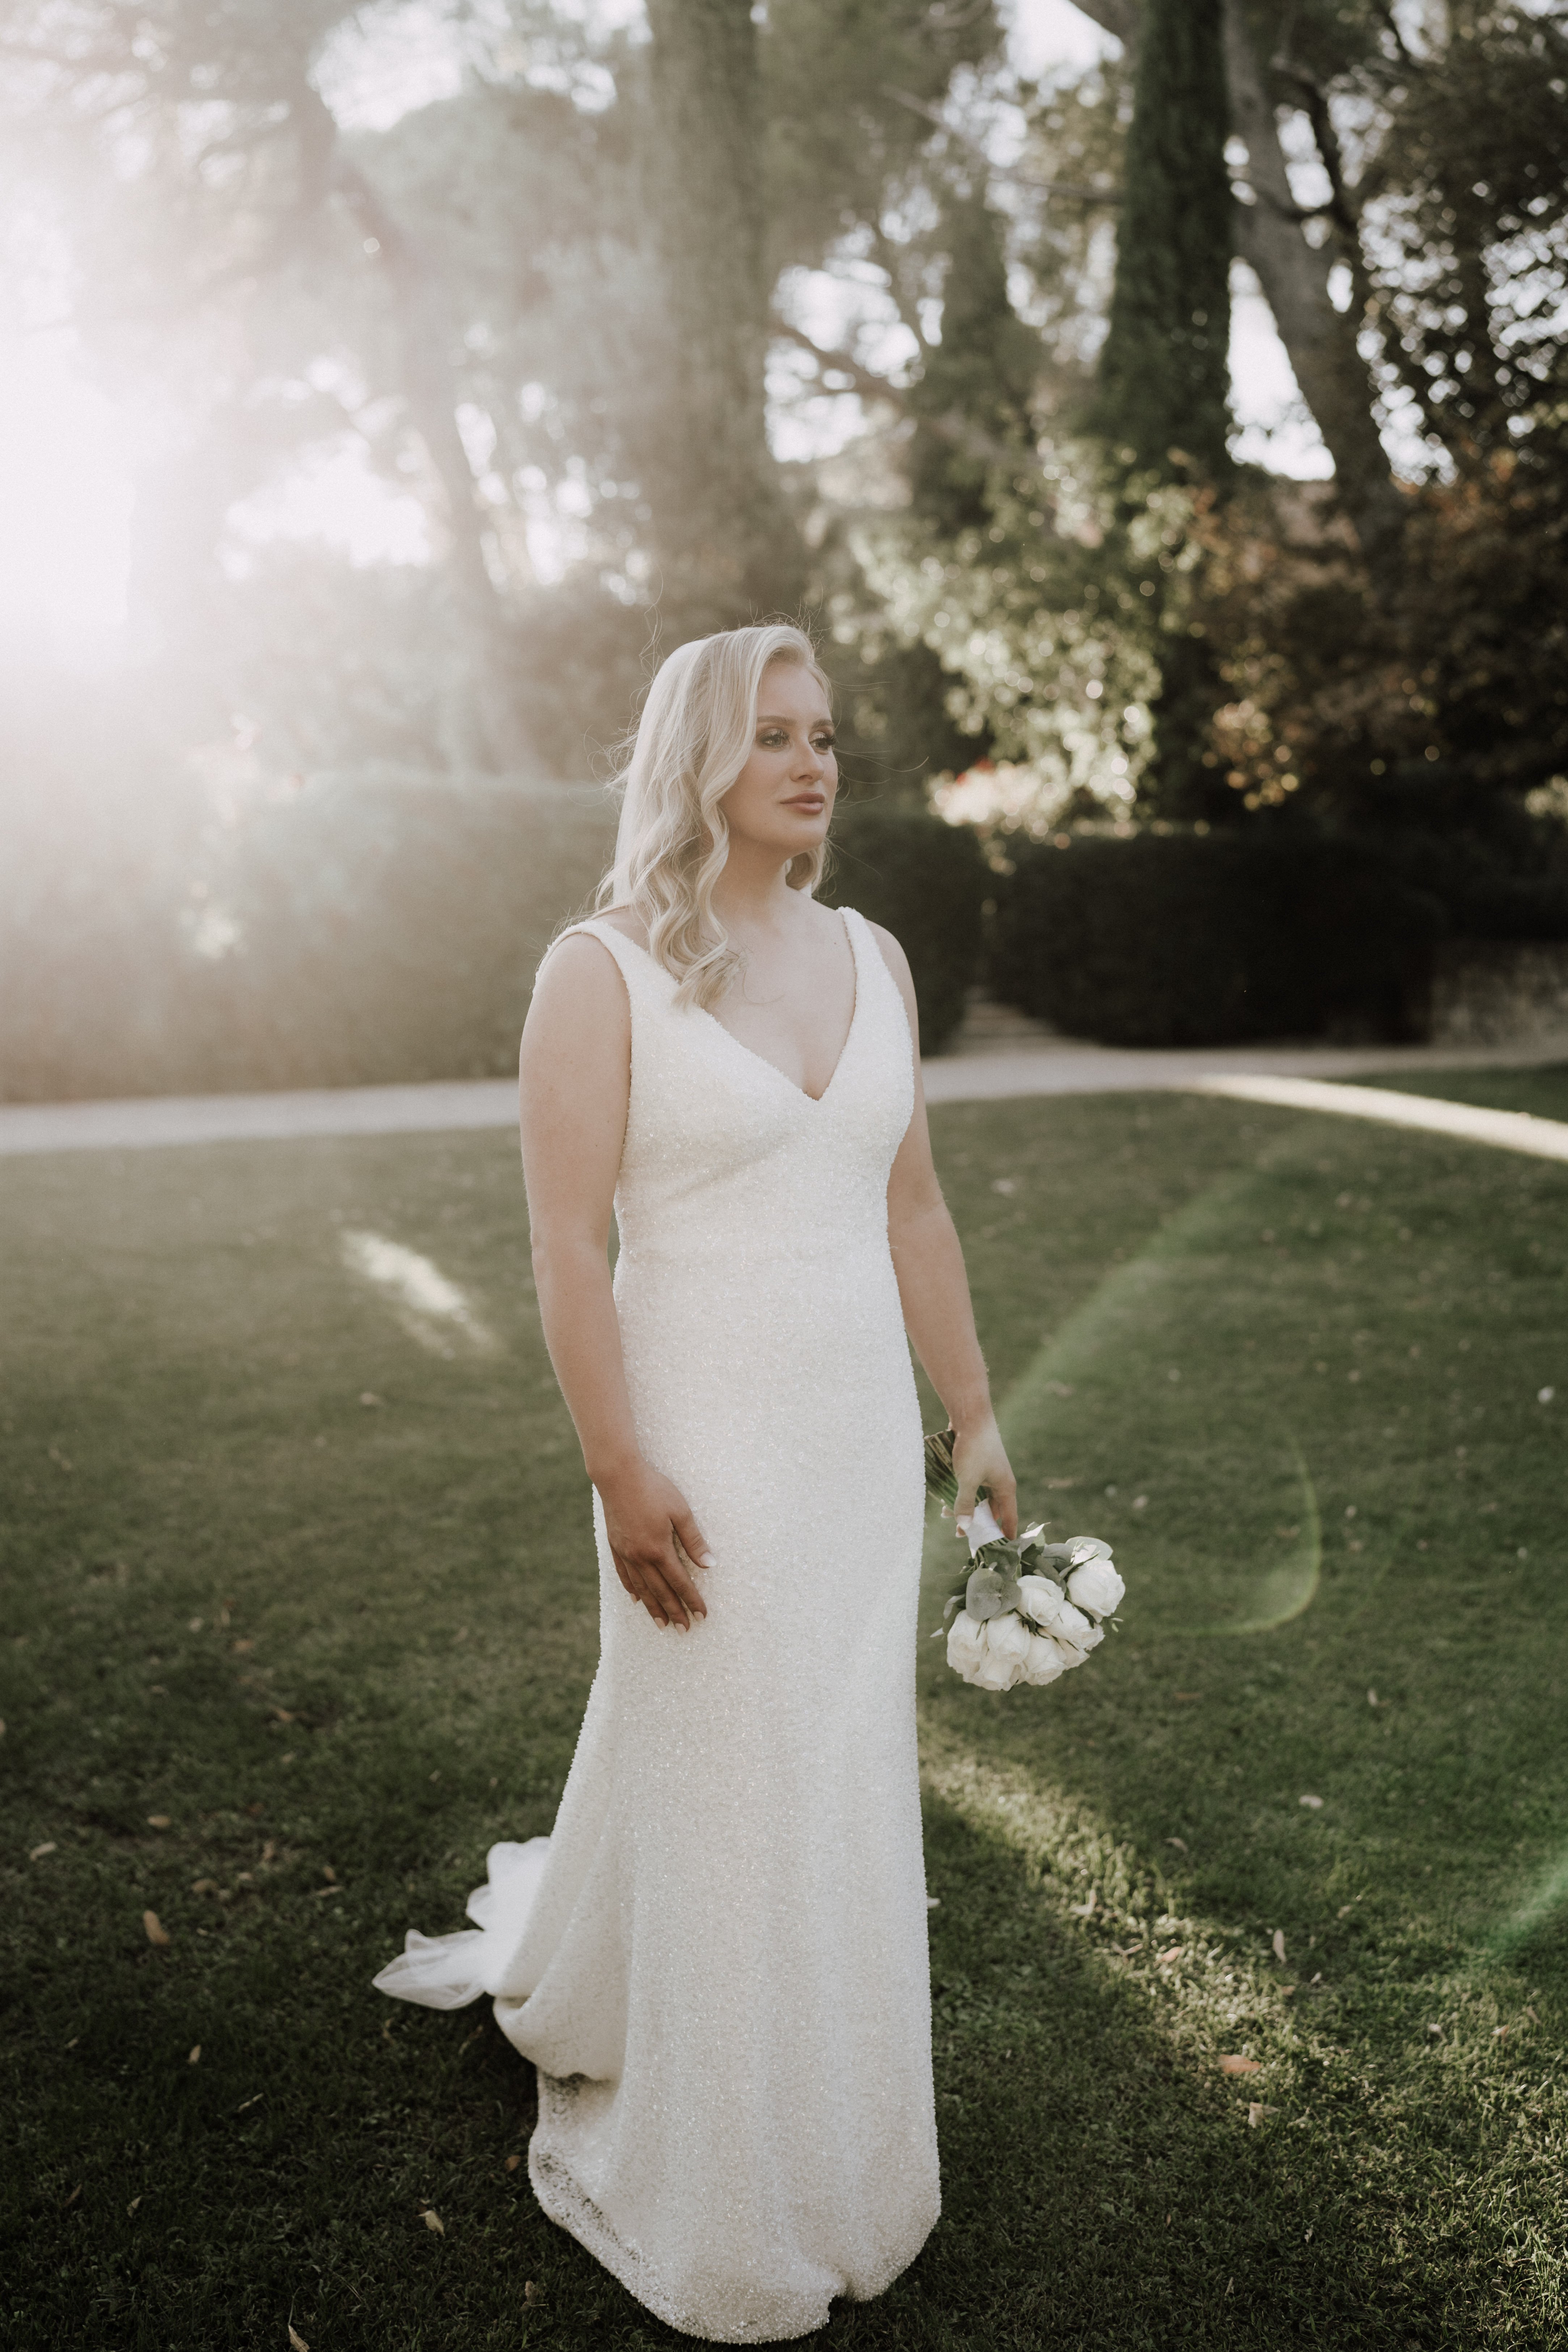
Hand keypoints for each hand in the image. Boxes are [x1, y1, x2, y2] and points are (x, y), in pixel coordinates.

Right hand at [597, 1459, 712, 1629]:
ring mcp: (625, 1553)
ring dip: (653, 1607)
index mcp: (659, 1550)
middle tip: (684, 1630)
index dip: (692, 1600)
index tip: (702, 1615)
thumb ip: (694, 1541)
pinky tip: (637, 1599)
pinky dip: (632, 1589)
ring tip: (662, 1624)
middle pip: (660, 1591)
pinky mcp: (615, 1546)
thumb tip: (711, 1565)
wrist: (619, 1475)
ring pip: (641, 1588)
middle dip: (674, 1612)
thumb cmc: (654, 1489)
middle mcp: (640, 1557)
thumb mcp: (681, 1512)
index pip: (680, 1582)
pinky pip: (624, 1575)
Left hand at [952, 1416, 1016, 1539]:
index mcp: (1005, 1488)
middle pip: (991, 1509)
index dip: (1006, 1533)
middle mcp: (1000, 1482)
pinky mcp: (977, 1465)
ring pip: (978, 1498)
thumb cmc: (973, 1448)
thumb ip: (964, 1504)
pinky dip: (961, 1494)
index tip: (1003, 1549)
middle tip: (962, 1536)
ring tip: (948, 1517)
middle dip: (977, 1522)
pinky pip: (971, 1486)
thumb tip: (964, 1527)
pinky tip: (946, 1499)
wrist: (970, 1416)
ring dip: (965, 1507)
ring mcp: (989, 1473)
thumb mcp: (967, 1479)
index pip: (1009, 1517)